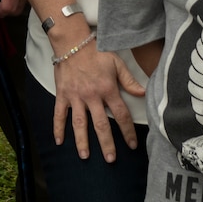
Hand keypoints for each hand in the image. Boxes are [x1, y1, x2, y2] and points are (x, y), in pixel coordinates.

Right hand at [51, 31, 144, 161]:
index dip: (128, 131)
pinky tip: (59, 141)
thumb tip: (143, 93)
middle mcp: (92, 96)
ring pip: (80, 123)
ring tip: (85, 156)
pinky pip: (59, 114)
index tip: (132, 145)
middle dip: (106, 144)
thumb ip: (129, 80)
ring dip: (82, 141)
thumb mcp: (116, 63)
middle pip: (101, 124)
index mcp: (107, 89)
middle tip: (110, 159)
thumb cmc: (96, 51)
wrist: (72, 42)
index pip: (121, 115)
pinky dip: (58, 128)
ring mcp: (75, 97)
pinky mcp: (62, 95)